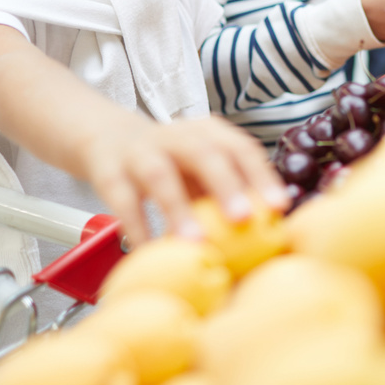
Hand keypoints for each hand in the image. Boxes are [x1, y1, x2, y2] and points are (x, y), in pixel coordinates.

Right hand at [83, 115, 287, 245]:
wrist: (105, 136)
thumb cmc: (170, 162)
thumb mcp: (200, 169)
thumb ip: (228, 193)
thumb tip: (268, 233)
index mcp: (208, 133)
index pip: (241, 148)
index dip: (261, 175)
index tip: (279, 206)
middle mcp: (177, 137)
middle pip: (205, 154)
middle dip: (227, 185)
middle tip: (244, 218)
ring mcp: (141, 152)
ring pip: (160, 176)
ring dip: (179, 209)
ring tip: (195, 242)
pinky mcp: (109, 171)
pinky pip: (123, 201)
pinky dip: (137, 228)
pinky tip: (151, 251)